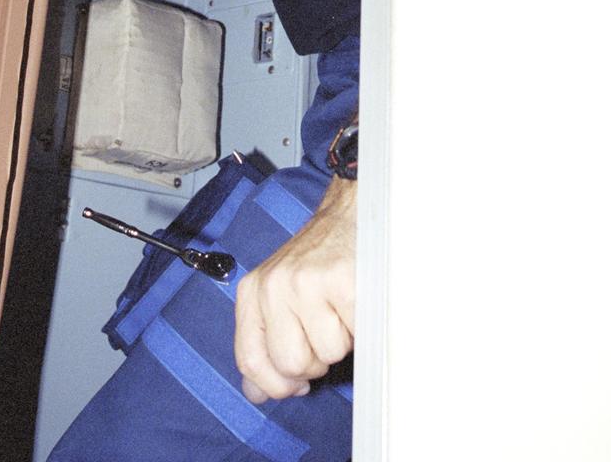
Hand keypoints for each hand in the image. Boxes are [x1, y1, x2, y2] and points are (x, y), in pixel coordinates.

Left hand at [234, 177, 355, 402]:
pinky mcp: (340, 282)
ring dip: (341, 340)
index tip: (296, 381)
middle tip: (324, 327)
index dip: (276, 384)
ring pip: (327, 355)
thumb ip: (263, 344)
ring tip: (340, 308)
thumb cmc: (317, 264)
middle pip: (291, 364)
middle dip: (316, 359)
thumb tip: (257, 393)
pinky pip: (354, 336)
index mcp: (252, 292)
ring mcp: (305, 282)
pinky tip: (355, 301)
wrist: (348, 216)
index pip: (250, 360)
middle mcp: (272, 285)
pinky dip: (360, 328)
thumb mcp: (277, 298)